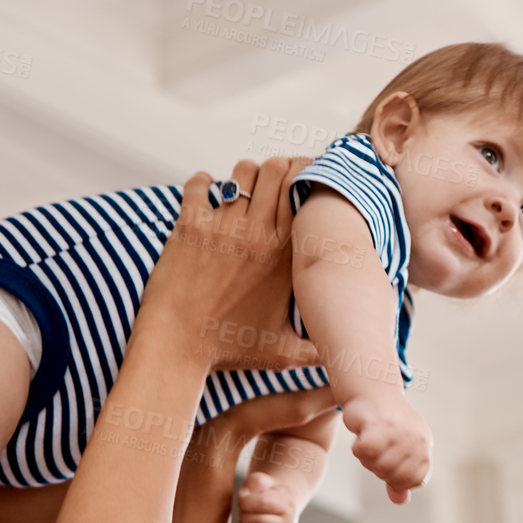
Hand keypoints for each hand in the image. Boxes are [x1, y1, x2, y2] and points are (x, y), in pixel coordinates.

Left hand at [138, 157, 318, 373]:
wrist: (177, 346)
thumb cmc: (230, 350)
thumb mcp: (284, 354)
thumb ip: (318, 350)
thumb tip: (345, 355)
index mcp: (287, 258)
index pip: (304, 194)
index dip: (308, 177)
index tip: (308, 179)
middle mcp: (258, 235)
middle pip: (277, 171)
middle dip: (280, 167)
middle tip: (278, 177)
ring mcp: (223, 227)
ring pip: (242, 173)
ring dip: (246, 175)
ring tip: (245, 189)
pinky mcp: (190, 225)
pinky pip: (200, 184)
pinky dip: (204, 183)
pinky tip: (206, 193)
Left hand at [234, 470, 300, 522]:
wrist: (279, 508)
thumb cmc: (267, 493)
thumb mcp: (263, 481)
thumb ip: (255, 482)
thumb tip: (245, 495)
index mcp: (286, 505)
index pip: (264, 504)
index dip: (247, 501)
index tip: (242, 499)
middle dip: (245, 516)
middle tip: (243, 511)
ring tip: (243, 520)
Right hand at [339, 391, 431, 504]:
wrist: (370, 387)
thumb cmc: (383, 422)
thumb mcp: (396, 449)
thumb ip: (399, 477)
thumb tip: (401, 501)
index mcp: (424, 444)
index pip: (416, 480)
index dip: (398, 479)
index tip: (388, 461)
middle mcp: (416, 438)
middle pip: (394, 476)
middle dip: (379, 469)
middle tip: (374, 448)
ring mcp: (399, 432)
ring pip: (379, 467)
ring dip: (367, 459)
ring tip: (367, 440)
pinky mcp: (379, 425)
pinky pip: (365, 454)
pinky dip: (358, 449)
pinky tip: (360, 436)